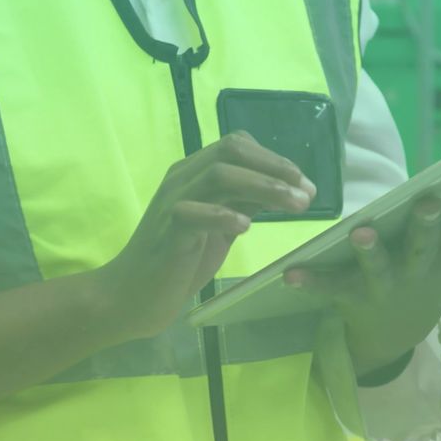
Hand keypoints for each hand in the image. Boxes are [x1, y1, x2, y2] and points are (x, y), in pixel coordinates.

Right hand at [99, 131, 315, 341]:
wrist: (133, 295)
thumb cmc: (179, 260)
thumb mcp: (221, 225)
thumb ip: (244, 202)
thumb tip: (286, 188)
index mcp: (194, 172)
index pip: (236, 145)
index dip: (275, 159)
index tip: (305, 184)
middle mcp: (182, 179)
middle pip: (231, 151)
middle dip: (275, 168)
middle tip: (307, 191)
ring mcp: (172, 202)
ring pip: (219, 176)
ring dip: (263, 187)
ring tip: (294, 206)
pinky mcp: (166, 231)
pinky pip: (193, 213)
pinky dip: (223, 216)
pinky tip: (246, 227)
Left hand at [285, 158, 440, 374]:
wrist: (393, 341)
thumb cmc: (431, 282)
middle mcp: (420, 271)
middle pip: (427, 245)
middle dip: (428, 225)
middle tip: (429, 202)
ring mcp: (386, 287)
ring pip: (380, 268)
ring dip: (371, 251)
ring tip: (361, 233)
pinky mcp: (352, 298)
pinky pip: (330, 288)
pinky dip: (311, 281)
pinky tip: (291, 274)